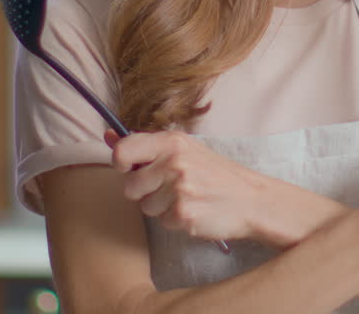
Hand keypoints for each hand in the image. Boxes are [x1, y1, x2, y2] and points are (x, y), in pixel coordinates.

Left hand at [106, 129, 262, 241]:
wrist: (251, 199)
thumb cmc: (215, 174)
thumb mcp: (185, 149)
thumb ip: (146, 144)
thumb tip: (108, 135)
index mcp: (172, 142)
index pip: (123, 151)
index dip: (121, 163)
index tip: (131, 168)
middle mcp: (174, 162)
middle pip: (130, 187)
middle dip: (145, 192)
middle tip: (171, 187)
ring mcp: (179, 189)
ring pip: (145, 207)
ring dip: (162, 208)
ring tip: (186, 198)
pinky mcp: (183, 214)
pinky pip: (162, 222)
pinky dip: (175, 220)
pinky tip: (194, 210)